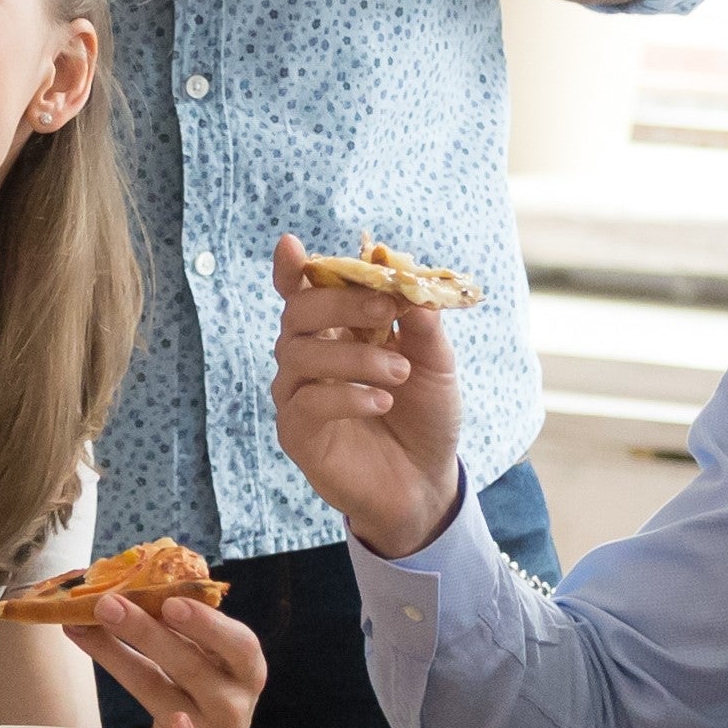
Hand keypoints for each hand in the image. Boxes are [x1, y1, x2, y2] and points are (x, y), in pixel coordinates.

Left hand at [85, 595, 263, 727]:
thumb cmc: (199, 706)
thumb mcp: (202, 669)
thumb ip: (176, 635)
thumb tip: (119, 588)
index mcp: (242, 669)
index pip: (236, 641)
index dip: (206, 621)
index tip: (170, 598)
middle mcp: (232, 700)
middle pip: (193, 662)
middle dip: (149, 630)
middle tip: (109, 603)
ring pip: (169, 695)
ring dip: (127, 660)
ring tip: (91, 629)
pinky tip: (175, 722)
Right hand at [268, 235, 463, 559]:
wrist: (427, 481)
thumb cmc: (425, 415)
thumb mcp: (436, 364)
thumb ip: (422, 324)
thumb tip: (409, 285)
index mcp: (337, 330)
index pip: (304, 291)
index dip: (291, 269)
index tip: (291, 246)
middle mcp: (309, 356)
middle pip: (298, 312)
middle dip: (341, 303)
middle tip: (385, 311)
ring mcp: (298, 394)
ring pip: (299, 354)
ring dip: (354, 356)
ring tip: (399, 373)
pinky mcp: (297, 432)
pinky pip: (306, 402)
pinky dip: (346, 395)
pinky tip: (381, 402)